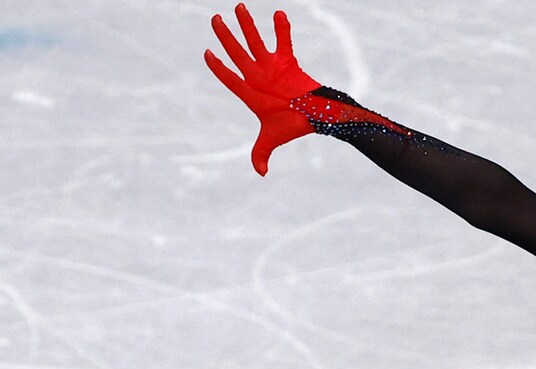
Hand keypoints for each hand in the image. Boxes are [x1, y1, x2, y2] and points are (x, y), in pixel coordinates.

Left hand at [204, 3, 321, 174]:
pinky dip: (282, 29)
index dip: (217, 67)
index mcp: (250, 93)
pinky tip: (278, 14)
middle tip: (214, 19)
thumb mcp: (271, 139)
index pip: (229, 78)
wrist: (316, 117)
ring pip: (255, 41)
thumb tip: (261, 173)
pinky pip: (283, 41)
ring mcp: (272, 66)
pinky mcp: (289, 61)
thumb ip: (261, 153)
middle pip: (237, 52)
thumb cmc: (293, 125)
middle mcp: (258, 76)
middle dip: (225, 36)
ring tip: (238, 7)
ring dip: (247, 25)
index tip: (206, 53)